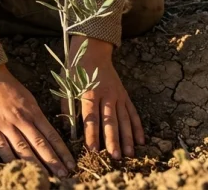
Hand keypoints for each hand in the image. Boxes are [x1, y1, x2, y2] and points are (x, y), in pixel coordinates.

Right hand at [0, 65, 76, 176]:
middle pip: (39, 144)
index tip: (71, 164)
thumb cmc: (10, 88)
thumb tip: (49, 136)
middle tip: (64, 175)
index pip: (51, 135)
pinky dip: (11, 160)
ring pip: (22, 148)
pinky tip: (19, 170)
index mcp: (33, 111)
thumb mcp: (29, 99)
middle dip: (53, 161)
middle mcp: (21, 119)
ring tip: (45, 177)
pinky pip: (2, 147)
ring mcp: (5, 124)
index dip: (62, 151)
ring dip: (35, 165)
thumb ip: (37, 117)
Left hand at [61, 36, 144, 158]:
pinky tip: (141, 140)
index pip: (91, 117)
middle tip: (115, 157)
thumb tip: (68, 128)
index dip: (91, 134)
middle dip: (112, 140)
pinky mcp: (125, 95)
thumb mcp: (66, 84)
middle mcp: (106, 95)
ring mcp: (118, 95)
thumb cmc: (76, 69)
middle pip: (110, 121)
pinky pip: (132, 113)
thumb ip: (66, 105)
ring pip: (124, 119)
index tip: (92, 149)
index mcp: (89, 93)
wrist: (93, 50)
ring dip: (127, 137)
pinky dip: (137, 127)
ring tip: (129, 154)